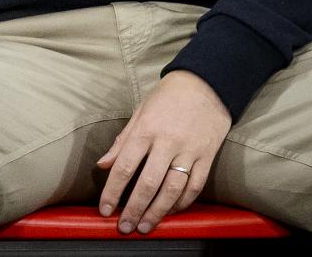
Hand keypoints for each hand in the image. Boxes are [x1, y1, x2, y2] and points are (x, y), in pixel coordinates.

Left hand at [97, 71, 231, 233]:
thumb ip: (122, 141)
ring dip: (156, 212)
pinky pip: (194, 187)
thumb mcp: (139, 111)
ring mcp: (189, 151)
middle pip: (147, 184)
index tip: (105, 209)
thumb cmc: (167, 96)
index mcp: (145, 129)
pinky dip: (182, 203)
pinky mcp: (207, 157)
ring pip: (172, 190)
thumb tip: (103, 165)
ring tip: (144, 226)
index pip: (124, 166)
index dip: (113, 191)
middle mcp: (166, 142)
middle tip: (124, 227)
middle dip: (133, 209)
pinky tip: (170, 212)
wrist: (205, 84)